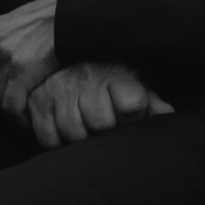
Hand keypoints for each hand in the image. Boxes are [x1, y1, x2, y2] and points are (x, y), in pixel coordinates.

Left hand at [0, 0, 60, 117]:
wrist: (77, 15)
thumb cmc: (59, 19)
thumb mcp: (25, 21)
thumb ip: (11, 37)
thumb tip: (9, 58)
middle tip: (13, 114)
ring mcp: (5, 56)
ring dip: (9, 114)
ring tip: (22, 117)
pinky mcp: (21, 69)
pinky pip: (11, 105)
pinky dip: (18, 117)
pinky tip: (28, 120)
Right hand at [24, 62, 174, 148]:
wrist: (69, 62)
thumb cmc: (110, 84)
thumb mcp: (135, 88)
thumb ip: (152, 103)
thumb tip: (167, 115)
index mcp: (116, 75)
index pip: (131, 104)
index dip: (132, 118)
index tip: (129, 116)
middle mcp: (86, 79)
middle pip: (101, 123)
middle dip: (105, 131)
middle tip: (105, 128)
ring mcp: (58, 90)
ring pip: (73, 133)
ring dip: (81, 139)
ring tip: (86, 131)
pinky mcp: (37, 103)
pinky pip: (48, 138)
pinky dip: (57, 142)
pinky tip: (64, 132)